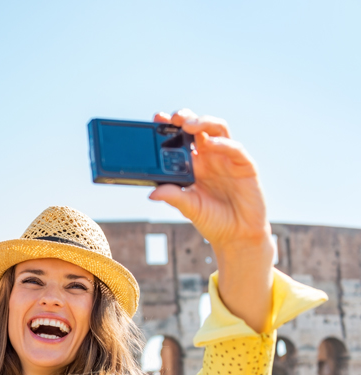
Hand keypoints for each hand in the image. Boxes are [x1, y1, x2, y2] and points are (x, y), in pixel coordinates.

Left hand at [148, 109, 271, 252]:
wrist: (237, 236)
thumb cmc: (213, 220)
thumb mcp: (188, 207)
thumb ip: (173, 197)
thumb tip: (152, 193)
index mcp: (194, 164)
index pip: (181, 138)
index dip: (170, 126)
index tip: (157, 118)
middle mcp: (210, 156)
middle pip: (199, 127)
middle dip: (186, 118)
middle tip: (173, 117)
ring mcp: (227, 158)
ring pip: (217, 129)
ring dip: (203, 123)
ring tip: (188, 124)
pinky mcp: (244, 165)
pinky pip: (234, 148)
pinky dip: (222, 143)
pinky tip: (210, 143)